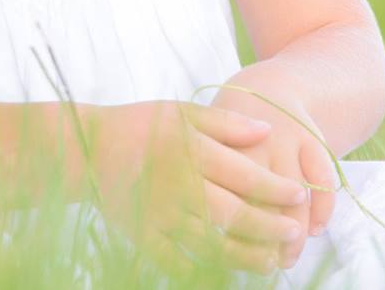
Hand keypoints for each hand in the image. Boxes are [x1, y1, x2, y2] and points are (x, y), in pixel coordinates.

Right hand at [86, 99, 314, 274]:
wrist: (86, 149)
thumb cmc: (139, 125)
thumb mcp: (182, 111)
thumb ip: (226, 122)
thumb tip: (266, 130)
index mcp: (191, 151)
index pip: (245, 175)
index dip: (276, 189)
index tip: (299, 195)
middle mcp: (178, 185)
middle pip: (235, 215)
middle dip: (270, 227)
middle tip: (294, 232)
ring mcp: (160, 215)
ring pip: (213, 243)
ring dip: (247, 256)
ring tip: (272, 261)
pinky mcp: (144, 236)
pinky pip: (179, 262)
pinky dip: (206, 272)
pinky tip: (229, 274)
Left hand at [208, 79, 337, 270]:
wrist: (272, 86)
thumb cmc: (229, 128)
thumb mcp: (205, 139)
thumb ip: (200, 176)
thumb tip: (194, 234)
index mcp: (220, 144)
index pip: (225, 197)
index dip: (232, 232)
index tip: (233, 256)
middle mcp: (254, 141)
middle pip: (260, 199)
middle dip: (266, 238)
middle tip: (269, 264)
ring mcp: (286, 139)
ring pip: (295, 192)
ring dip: (295, 230)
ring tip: (289, 257)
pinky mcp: (312, 138)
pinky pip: (323, 176)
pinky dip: (324, 206)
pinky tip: (317, 229)